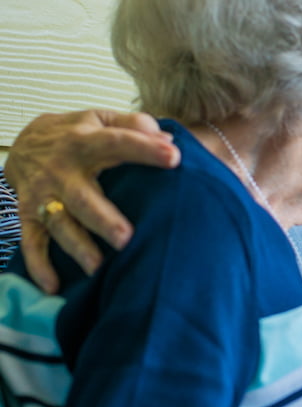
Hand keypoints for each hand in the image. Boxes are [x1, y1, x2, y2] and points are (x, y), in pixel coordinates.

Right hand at [8, 110, 179, 292]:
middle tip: (127, 238)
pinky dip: (38, 266)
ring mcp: (43, 195)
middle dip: (103, 219)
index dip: (144, 148)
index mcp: (84, 142)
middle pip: (82, 197)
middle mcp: (61, 171)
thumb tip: (168, 139)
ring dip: (77, 246)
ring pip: (59, 224)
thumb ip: (134, 125)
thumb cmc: (76, 133)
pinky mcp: (28, 215)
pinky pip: (31, 243)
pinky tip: (54, 287)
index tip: (174, 156)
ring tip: (99, 267)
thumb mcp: (101, 119)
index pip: (116, 143)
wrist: (23, 140)